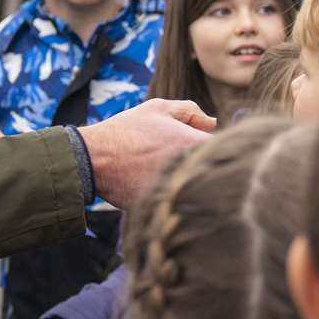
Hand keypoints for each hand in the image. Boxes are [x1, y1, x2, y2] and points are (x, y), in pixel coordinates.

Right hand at [75, 99, 215, 208]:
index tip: (200, 148)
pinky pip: (180, 206)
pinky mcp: (164, 209)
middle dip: (205, 168)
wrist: (94, 159)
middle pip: (214, 173)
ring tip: (170, 177)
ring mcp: (178, 192)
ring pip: (199, 192)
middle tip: (184, 163)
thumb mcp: (158, 109)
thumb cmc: (127, 131)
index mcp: (193, 144)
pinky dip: (175, 200)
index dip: (216, 149)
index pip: (224, 150)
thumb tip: (212, 122)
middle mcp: (190, 170)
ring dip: (192, 186)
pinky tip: (158, 190)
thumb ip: (190, 112)